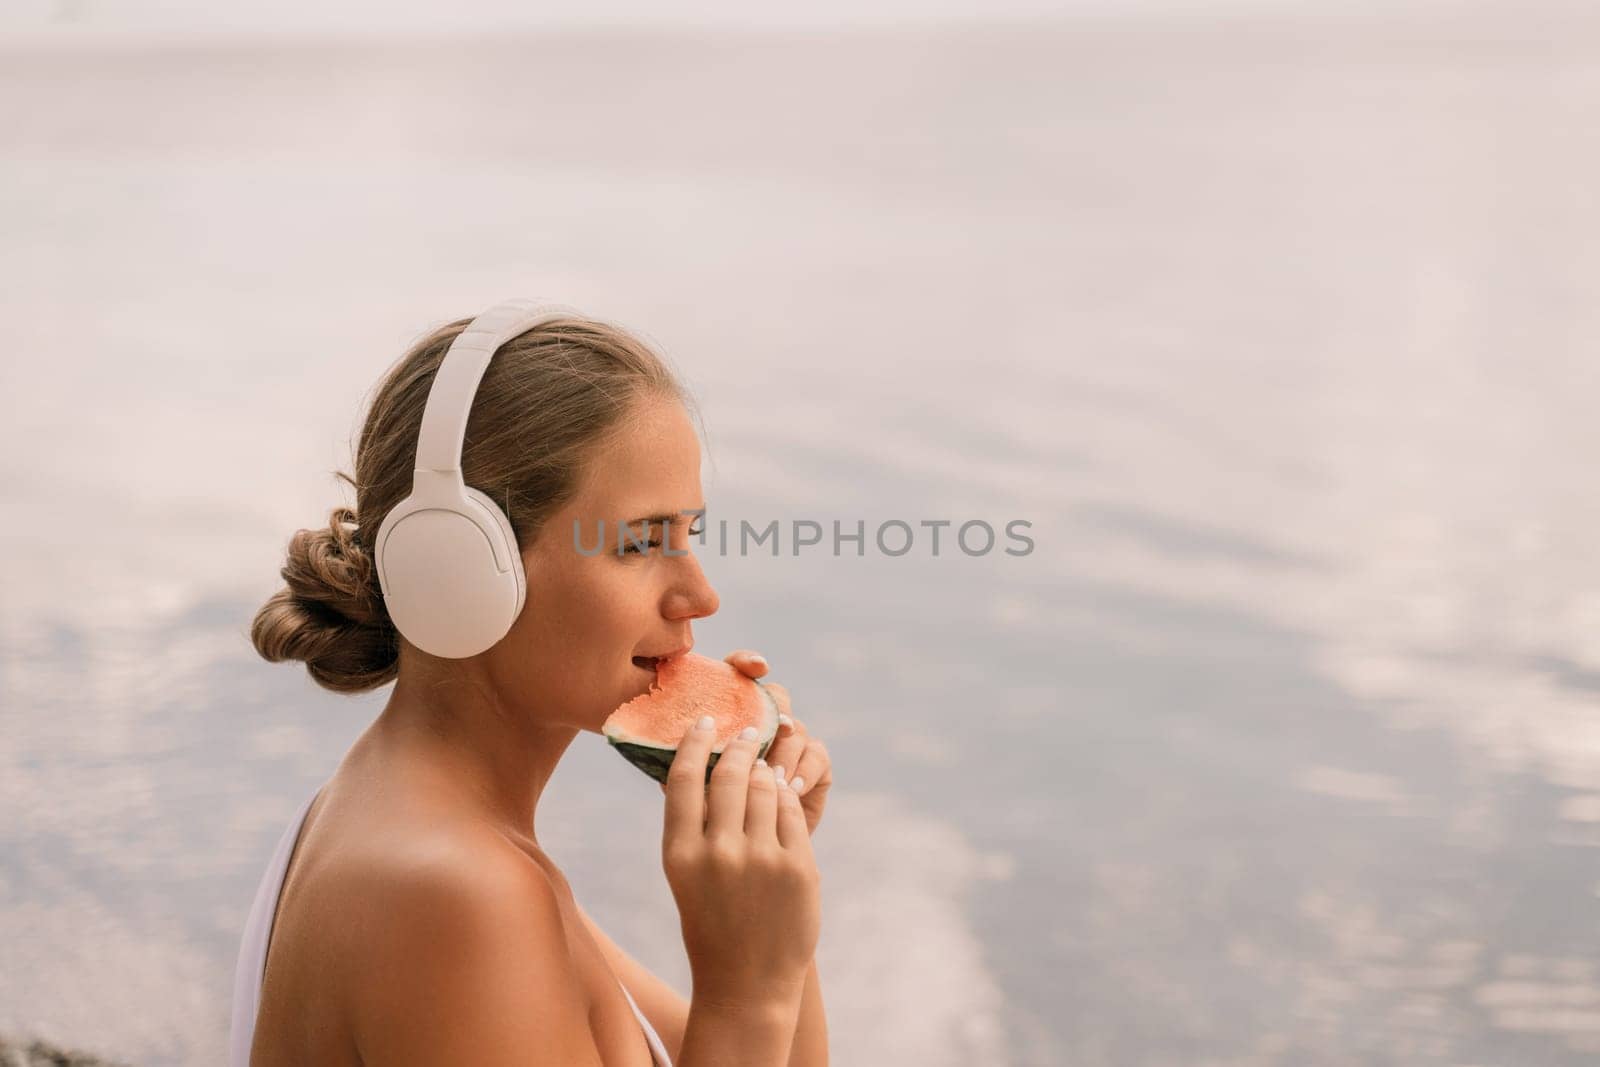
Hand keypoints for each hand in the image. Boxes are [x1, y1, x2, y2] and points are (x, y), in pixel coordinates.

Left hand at [654, 650, 832, 837]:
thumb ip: (685, 772)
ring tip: (771, 775)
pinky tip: (789, 789)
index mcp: (728, 720)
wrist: (745, 865)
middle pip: (774, 696)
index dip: (746, 662)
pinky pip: (817, 755)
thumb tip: (672, 751)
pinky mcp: (813, 767)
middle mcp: (761, 726)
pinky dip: (804, 770)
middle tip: (768, 728)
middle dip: (774, 706)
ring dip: (783, 749)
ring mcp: (789, 744)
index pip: (738, 676)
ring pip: (794, 727)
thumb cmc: (709, 827)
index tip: (756, 666)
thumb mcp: (688, 797)